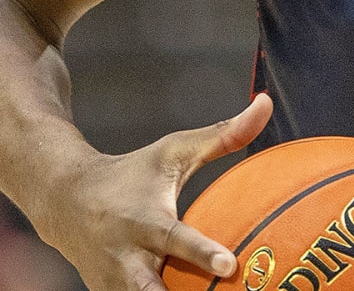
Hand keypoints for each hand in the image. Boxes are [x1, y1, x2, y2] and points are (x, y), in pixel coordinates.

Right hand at [39, 93, 272, 290]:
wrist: (65, 201)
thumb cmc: (131, 173)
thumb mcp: (173, 150)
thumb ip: (222, 135)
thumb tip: (264, 104)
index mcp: (144, 221)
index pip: (175, 240)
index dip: (202, 254)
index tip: (230, 266)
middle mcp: (127, 259)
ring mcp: (114, 285)